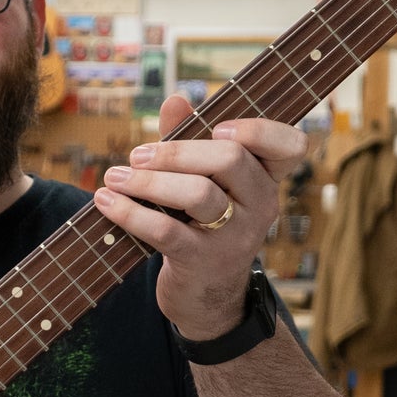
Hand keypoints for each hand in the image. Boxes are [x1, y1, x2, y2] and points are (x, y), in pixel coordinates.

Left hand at [93, 92, 307, 339]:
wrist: (206, 298)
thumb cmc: (202, 227)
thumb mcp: (203, 184)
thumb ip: (190, 139)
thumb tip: (175, 99)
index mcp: (266, 180)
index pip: (290, 146)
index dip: (259, 129)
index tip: (218, 127)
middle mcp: (261, 206)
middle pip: (229, 159)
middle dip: (176, 150)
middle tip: (137, 155)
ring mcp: (235, 237)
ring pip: (197, 193)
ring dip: (149, 181)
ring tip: (114, 177)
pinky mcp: (202, 262)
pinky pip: (166, 230)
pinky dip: (130, 213)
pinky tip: (105, 202)